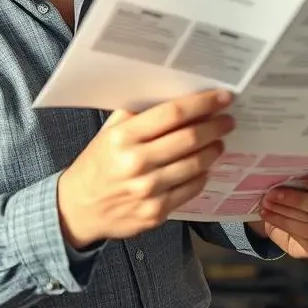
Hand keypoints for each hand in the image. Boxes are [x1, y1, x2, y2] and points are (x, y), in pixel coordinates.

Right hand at [57, 89, 235, 248]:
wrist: (79, 208)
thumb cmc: (97, 163)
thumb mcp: (109, 132)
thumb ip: (137, 114)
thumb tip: (175, 95)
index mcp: (123, 136)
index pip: (172, 114)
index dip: (202, 103)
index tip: (222, 97)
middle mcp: (136, 162)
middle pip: (189, 138)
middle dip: (215, 126)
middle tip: (228, 120)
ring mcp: (148, 190)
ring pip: (195, 165)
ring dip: (213, 150)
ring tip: (219, 141)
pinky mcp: (156, 212)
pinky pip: (191, 189)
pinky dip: (203, 175)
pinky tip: (204, 166)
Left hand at [249, 173, 307, 258]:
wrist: (291, 218)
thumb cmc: (302, 190)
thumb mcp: (306, 178)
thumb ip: (304, 174)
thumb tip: (286, 170)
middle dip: (298, 200)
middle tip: (275, 193)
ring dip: (285, 212)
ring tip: (267, 203)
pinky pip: (302, 236)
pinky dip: (282, 223)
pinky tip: (268, 215)